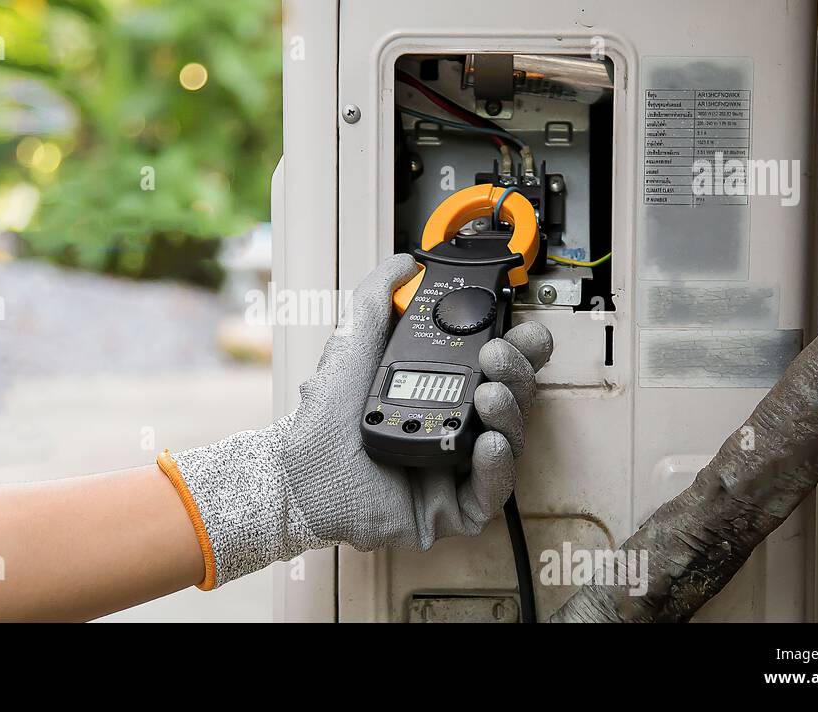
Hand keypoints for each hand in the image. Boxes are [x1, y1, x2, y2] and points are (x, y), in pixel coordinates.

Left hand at [159, 255, 552, 588]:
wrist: (298, 472)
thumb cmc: (324, 419)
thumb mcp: (353, 345)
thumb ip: (376, 297)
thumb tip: (404, 263)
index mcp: (445, 390)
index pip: (499, 366)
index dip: (519, 348)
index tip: (518, 331)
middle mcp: (458, 427)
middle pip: (514, 399)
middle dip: (517, 373)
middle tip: (497, 356)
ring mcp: (459, 469)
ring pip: (510, 441)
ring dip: (510, 412)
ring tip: (490, 393)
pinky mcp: (453, 510)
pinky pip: (492, 493)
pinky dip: (497, 467)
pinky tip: (488, 443)